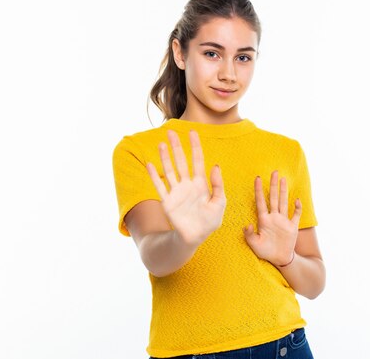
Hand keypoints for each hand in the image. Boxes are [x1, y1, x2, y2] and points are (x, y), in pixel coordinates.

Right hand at [146, 129, 225, 246]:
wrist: (196, 237)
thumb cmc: (209, 221)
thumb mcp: (219, 202)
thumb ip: (218, 185)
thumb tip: (215, 166)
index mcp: (201, 184)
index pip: (198, 160)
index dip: (195, 146)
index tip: (192, 132)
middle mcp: (187, 184)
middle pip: (181, 161)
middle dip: (177, 146)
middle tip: (171, 131)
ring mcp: (176, 192)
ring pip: (169, 170)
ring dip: (165, 157)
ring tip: (161, 143)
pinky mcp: (167, 201)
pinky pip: (160, 186)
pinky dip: (154, 176)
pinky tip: (150, 164)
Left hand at [244, 170, 301, 266]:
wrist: (279, 259)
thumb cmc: (265, 251)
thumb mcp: (254, 244)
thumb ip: (249, 235)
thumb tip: (247, 225)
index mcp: (263, 220)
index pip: (260, 202)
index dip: (259, 190)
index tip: (257, 178)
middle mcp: (274, 217)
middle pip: (273, 197)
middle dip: (273, 185)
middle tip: (273, 171)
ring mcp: (283, 221)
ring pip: (284, 202)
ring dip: (284, 191)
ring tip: (283, 179)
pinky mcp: (292, 226)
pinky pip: (296, 215)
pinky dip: (297, 208)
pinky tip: (297, 200)